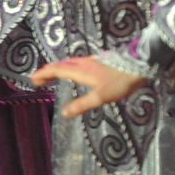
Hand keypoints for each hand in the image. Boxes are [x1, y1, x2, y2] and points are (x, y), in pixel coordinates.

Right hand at [31, 54, 147, 118]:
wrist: (141, 65)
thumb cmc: (120, 82)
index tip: (33, 79)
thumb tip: (64, 114)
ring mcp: (92, 61)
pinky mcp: (99, 62)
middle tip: (38, 80)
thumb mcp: (101, 97)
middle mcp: (83, 63)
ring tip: (52, 76)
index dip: (44, 74)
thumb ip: (82, 105)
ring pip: (69, 63)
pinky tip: (75, 72)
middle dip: (48, 72)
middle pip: (61, 65)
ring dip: (58, 69)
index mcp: (80, 70)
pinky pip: (77, 63)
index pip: (57, 70)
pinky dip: (68, 68)